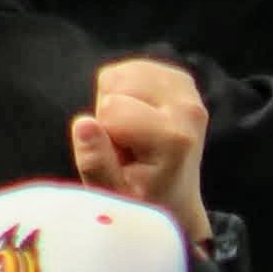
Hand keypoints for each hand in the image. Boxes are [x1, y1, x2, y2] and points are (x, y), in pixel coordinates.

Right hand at [74, 59, 211, 241]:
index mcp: (174, 138)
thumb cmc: (141, 203)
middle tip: (126, 146)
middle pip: (116, 82)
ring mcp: (188, 92)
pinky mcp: (181, 81)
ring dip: (116, 100)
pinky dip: (126, 90)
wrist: (175, 202)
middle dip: (108, 112)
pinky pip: (132, 68)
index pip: (111, 108)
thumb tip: (84, 123)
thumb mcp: (113, 196)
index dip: (104, 134)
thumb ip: (96, 163)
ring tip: (132, 134)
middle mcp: (187, 108)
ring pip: (121, 73)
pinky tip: (137, 117)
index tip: (122, 159)